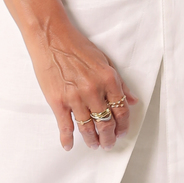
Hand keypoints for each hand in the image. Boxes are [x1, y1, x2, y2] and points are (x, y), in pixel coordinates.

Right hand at [27, 17, 136, 151]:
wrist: (51, 37)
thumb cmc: (77, 46)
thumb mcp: (105, 60)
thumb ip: (120, 83)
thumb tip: (132, 100)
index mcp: (109, 79)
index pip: (122, 111)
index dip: (123, 126)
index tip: (121, 133)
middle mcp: (94, 91)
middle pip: (106, 123)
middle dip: (109, 138)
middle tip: (108, 144)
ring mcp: (75, 97)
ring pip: (87, 128)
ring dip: (92, 140)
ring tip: (94, 145)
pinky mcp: (58, 101)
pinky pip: (65, 126)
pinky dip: (67, 138)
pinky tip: (69, 145)